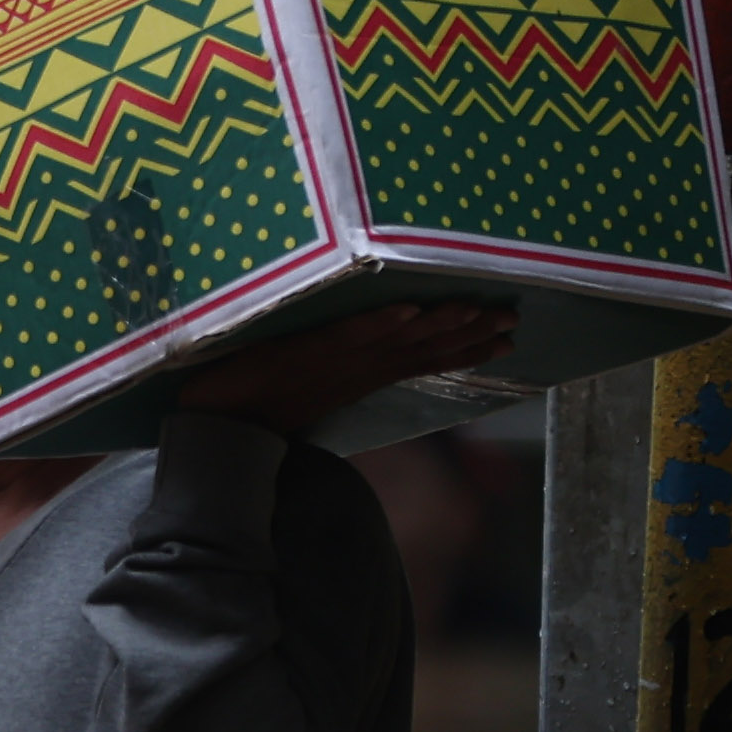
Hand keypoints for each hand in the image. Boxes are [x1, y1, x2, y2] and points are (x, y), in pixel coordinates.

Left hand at [163, 296, 515, 439]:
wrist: (217, 422)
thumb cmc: (263, 400)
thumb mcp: (318, 382)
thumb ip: (351, 365)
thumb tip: (380, 348)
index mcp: (365, 376)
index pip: (427, 359)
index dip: (468, 349)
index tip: (509, 338)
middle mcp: (359, 370)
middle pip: (424, 348)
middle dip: (471, 333)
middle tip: (514, 318)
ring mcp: (333, 362)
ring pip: (397, 340)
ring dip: (437, 324)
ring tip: (475, 309)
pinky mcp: (303, 352)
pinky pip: (347, 336)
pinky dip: (378, 324)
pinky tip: (409, 311)